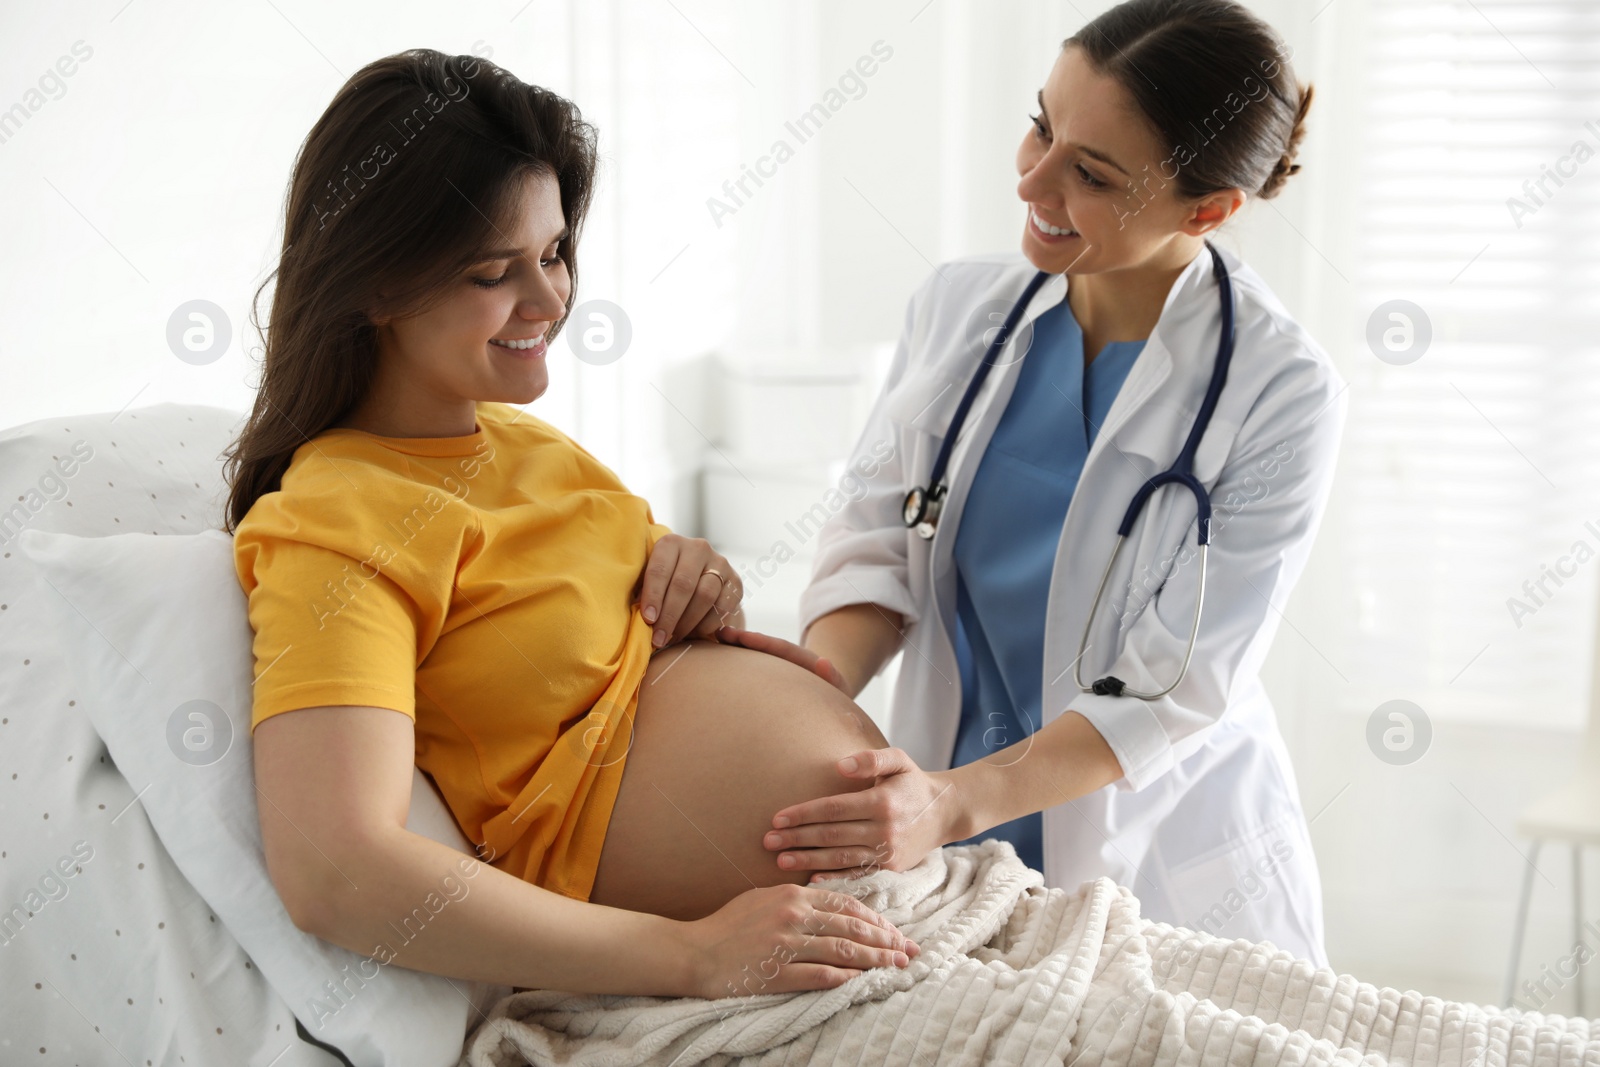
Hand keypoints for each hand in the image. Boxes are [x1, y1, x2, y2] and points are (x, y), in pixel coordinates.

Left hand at [637, 535, 743, 648]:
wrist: (700, 577)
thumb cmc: (664, 582)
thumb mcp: (650, 579)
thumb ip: (642, 592)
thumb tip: (634, 618)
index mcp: (671, 543)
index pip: (660, 570)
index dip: (653, 596)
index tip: (648, 620)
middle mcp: (697, 548)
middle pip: (683, 584)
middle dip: (670, 615)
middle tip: (659, 639)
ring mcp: (720, 563)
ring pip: (705, 596)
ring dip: (687, 622)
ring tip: (674, 638)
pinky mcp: (735, 581)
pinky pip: (722, 606)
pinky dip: (707, 624)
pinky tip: (694, 634)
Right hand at [680, 882, 919, 997]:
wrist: (694, 952)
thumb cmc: (728, 925)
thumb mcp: (764, 898)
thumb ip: (798, 898)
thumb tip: (832, 905)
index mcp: (793, 894)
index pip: (847, 905)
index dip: (876, 919)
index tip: (895, 931)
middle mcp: (794, 915)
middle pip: (852, 927)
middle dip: (886, 939)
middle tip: (909, 950)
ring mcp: (786, 945)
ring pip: (843, 950)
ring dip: (875, 959)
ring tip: (896, 966)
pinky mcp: (778, 973)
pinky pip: (821, 975)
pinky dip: (847, 978)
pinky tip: (864, 981)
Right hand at [716, 626, 849, 694]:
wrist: (832, 704)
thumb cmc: (835, 703)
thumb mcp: (839, 690)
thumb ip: (833, 677)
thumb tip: (824, 662)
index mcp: (805, 661)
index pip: (783, 649)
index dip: (763, 642)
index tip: (743, 637)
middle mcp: (790, 661)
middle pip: (765, 647)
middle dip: (744, 640)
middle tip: (720, 634)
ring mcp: (779, 668)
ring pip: (756, 656)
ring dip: (737, 649)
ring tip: (712, 642)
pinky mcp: (770, 678)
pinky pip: (752, 668)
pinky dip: (737, 661)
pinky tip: (715, 659)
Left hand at [763, 748, 958, 880]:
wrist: (946, 812)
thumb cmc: (913, 782)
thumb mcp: (898, 760)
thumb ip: (871, 759)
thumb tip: (840, 765)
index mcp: (882, 802)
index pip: (833, 809)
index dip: (803, 814)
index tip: (777, 818)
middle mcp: (885, 829)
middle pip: (831, 835)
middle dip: (797, 838)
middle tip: (767, 841)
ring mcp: (888, 851)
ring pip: (840, 858)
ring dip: (808, 860)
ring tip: (780, 861)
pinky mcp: (891, 867)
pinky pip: (857, 873)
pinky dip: (834, 877)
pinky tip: (811, 878)